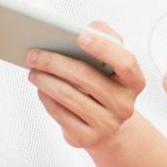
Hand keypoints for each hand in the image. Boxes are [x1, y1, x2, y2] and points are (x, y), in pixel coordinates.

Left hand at [26, 22, 145, 149]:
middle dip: (56, 63)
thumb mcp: (111, 63)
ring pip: (70, 97)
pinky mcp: (88, 139)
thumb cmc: (104, 84)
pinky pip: (62, 116)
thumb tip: (91, 28)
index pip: (125, 62)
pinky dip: (47, 100)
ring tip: (32, 71)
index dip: (103, 48)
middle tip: (34, 54)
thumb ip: (107, 38)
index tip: (79, 35)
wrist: (106, 126)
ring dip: (46, 81)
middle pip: (87, 78)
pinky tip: (40, 89)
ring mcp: (108, 125)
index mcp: (134, 81)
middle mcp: (124, 105)